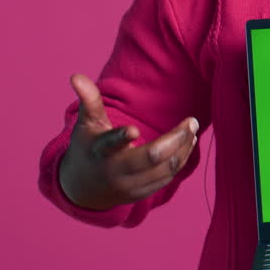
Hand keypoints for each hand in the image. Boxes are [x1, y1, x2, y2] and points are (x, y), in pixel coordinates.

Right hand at [58, 73, 198, 210]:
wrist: (84, 188)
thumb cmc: (89, 148)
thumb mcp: (87, 125)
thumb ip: (89, 100)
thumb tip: (77, 75)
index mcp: (99, 151)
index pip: (110, 145)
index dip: (121, 138)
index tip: (134, 129)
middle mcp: (114, 171)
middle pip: (151, 157)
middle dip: (175, 139)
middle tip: (192, 121)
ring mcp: (129, 186)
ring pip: (164, 169)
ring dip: (183, 148)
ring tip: (192, 129)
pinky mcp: (141, 194)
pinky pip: (168, 178)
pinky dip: (181, 160)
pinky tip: (189, 143)